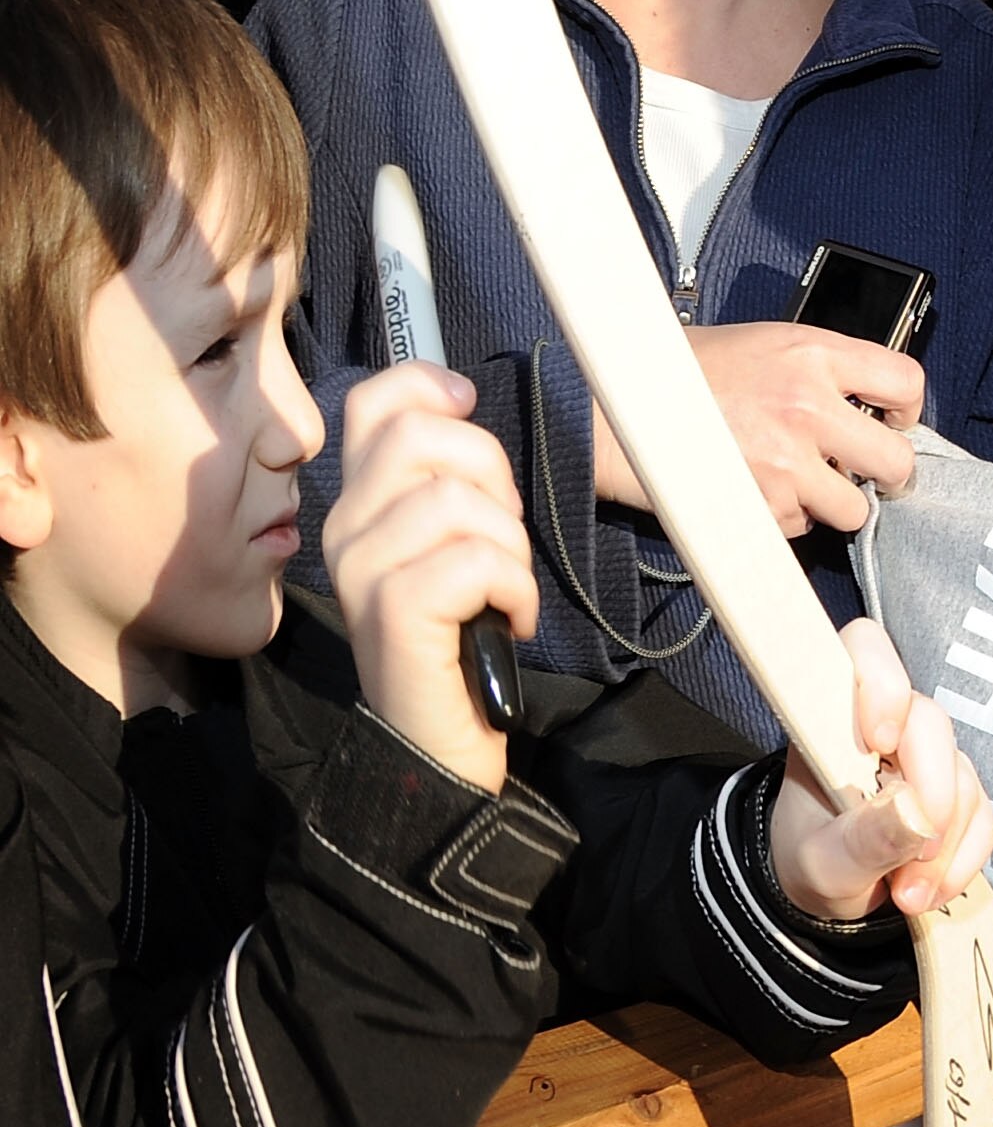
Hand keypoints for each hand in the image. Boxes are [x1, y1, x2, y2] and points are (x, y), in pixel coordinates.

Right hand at [330, 363, 538, 791]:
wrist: (437, 740)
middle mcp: (345, 529)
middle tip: (501, 538)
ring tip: (501, 590)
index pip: (374, 403)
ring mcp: (362, 570)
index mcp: (359, 504)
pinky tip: (506, 622)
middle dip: (492, 478)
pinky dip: (514, 590)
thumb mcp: (452, 542)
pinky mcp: (394, 611)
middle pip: (423, 437)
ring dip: (508, 547)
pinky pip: (475, 561)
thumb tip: (458, 394)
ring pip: (456, 500)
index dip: (428, 386)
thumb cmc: (458, 636)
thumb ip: (446, 476)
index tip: (467, 403)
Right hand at [592, 323, 922, 534]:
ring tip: (797, 481)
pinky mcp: (760, 507)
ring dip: (832, 503)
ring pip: (855, 509)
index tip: (893, 421)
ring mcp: (787, 462)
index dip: (907, 409)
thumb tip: (864, 402)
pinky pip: (802, 529)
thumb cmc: (680, 371)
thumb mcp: (762, 343)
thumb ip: (819, 369)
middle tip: (866, 471)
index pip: (907, 382)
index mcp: (814, 355)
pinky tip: (756, 490)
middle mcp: (808, 407)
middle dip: (886, 474)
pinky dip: (786, 518)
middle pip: (897, 461)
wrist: (613, 408)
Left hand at [768, 618, 992, 920]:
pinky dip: (964, 858)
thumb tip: (917, 813)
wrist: (827, 893)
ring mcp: (927, 755)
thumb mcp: (823, 863)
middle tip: (913, 855)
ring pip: (964, 776)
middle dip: (932, 795)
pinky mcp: (958, 790)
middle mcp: (886, 722)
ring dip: (945, 844)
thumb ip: (864, 838)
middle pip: (931, 723)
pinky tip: (932, 887)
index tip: (879, 740)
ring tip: (907, 894)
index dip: (882, 682)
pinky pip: (984, 815)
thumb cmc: (810, 858)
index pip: (865, 650)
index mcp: (835, 717)